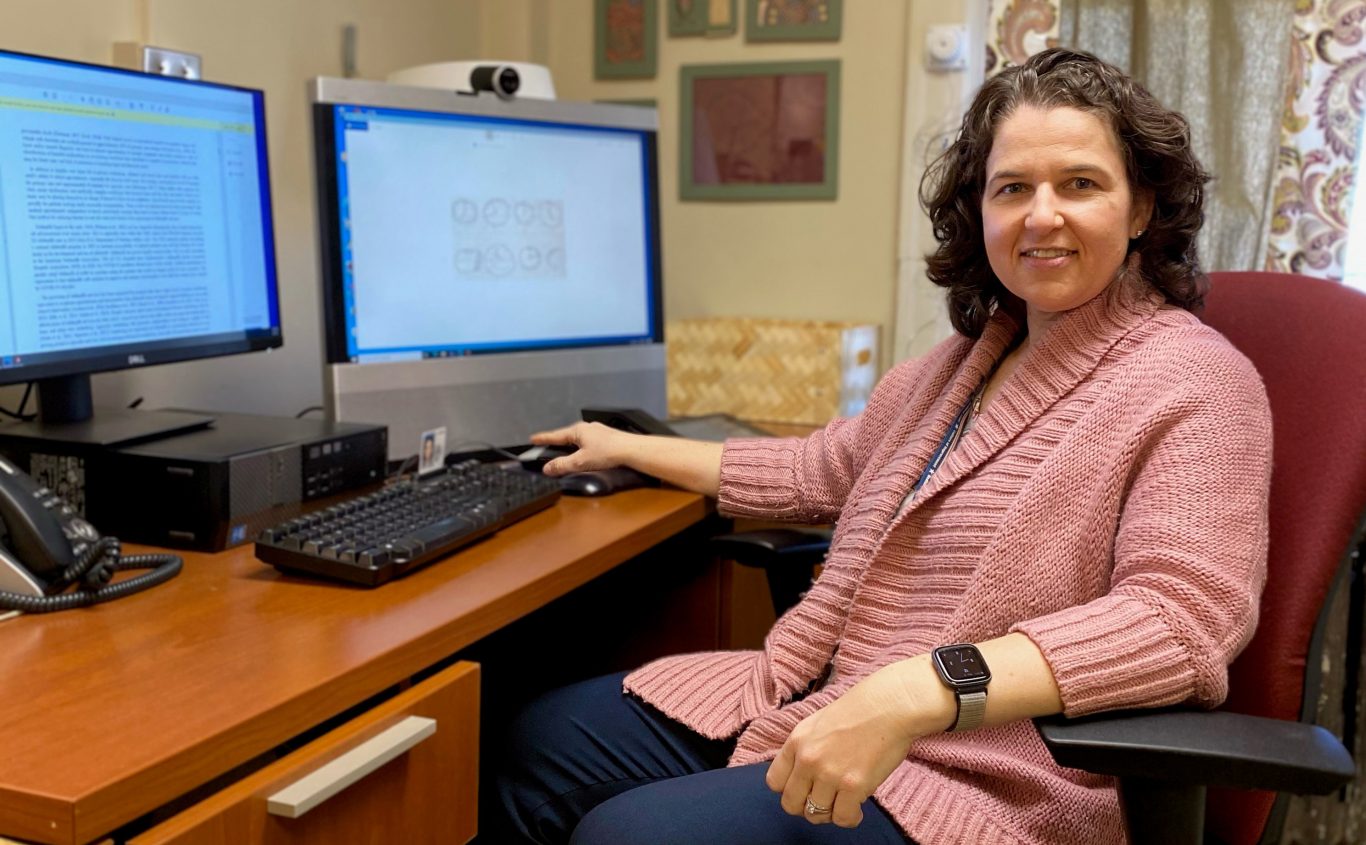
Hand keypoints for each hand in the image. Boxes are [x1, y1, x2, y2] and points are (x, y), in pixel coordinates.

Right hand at [529, 422, 636, 476]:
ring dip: (571, 445)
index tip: (532, 439)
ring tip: (565, 451)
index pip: (555, 435)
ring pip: (579, 438)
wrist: (631, 450)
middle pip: (567, 436)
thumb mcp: (581, 461)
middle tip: (547, 446)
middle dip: (557, 442)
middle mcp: (587, 428)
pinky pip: (589, 441)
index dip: (543, 439)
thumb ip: (563, 465)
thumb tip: (547, 468)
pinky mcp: (607, 437)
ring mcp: (598, 431)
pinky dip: (582, 447)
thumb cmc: (607, 453)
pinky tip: (585, 453)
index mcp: (577, 431)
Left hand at [765, 665, 931, 827]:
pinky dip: (850, 818)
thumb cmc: (859, 710)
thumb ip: (805, 747)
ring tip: (843, 802)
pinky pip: (842, 818)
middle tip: (823, 801)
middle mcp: (808, 759)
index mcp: (797, 741)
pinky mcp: (854, 786)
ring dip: (830, 812)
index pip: (774, 782)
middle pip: (791, 803)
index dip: (789, 789)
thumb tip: (800, 774)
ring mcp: (830, 774)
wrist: (889, 706)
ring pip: (816, 814)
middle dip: (805, 807)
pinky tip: (857, 808)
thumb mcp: (818, 723)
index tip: (804, 789)